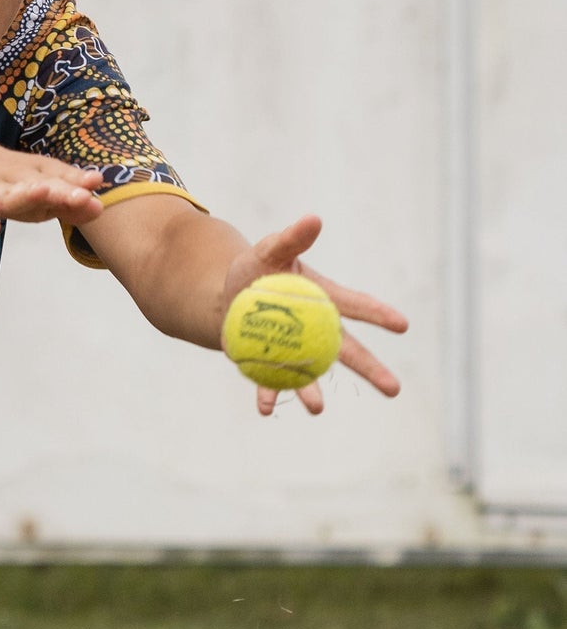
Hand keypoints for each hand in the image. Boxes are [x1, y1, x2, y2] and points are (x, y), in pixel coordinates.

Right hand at [0, 139, 104, 237]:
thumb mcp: (32, 185)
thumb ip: (64, 200)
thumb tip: (99, 208)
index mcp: (29, 174)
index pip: (56, 176)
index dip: (76, 180)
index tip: (97, 182)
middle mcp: (11, 179)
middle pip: (38, 185)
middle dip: (61, 190)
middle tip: (84, 195)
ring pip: (7, 195)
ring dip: (25, 195)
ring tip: (44, 194)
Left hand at [221, 214, 407, 417]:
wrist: (226, 297)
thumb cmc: (254, 269)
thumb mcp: (269, 250)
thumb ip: (291, 239)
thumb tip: (314, 219)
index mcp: (324, 299)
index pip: (356, 305)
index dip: (379, 314)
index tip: (402, 325)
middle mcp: (317, 329)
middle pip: (348, 351)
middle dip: (372, 369)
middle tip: (395, 389)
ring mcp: (296, 350)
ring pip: (311, 374)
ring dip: (313, 392)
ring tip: (317, 410)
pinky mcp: (270, 364)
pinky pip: (271, 382)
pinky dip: (267, 394)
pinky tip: (263, 408)